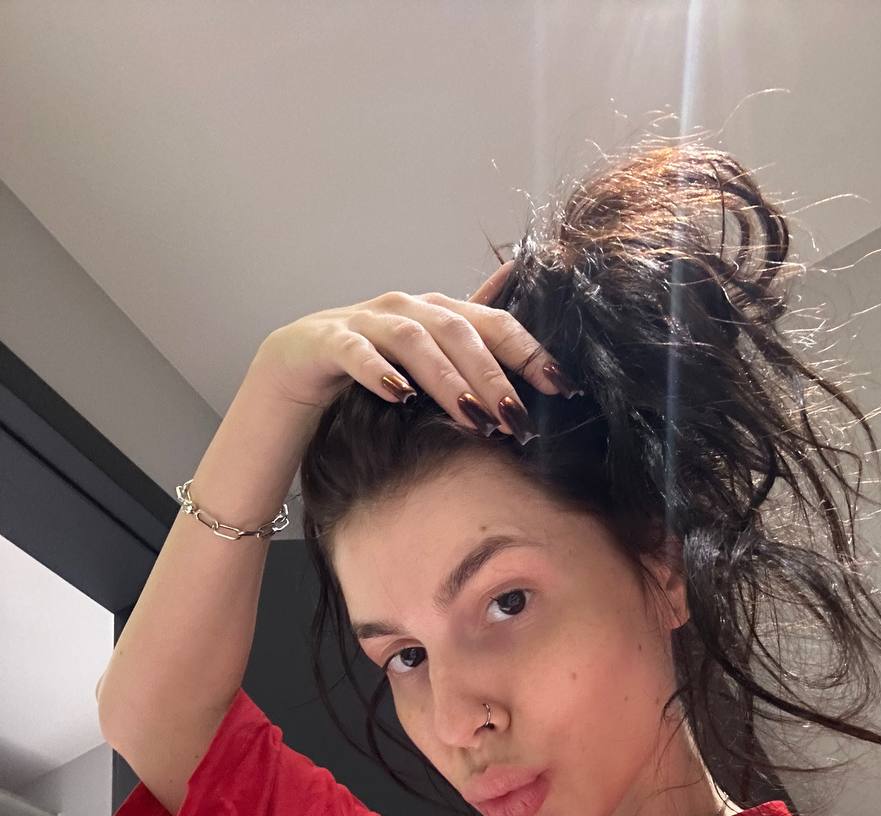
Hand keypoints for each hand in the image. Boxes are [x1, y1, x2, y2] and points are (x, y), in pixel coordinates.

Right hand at [242, 260, 564, 433]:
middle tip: (516, 418)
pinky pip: (355, 351)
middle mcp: (406, 308)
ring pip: (414, 339)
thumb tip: (535, 352)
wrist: (293, 371)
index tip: (562, 388)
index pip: (494, 325)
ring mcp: (364, 320)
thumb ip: (475, 354)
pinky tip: (400, 396)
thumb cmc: (371, 371)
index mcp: (438, 313)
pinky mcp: (325, 340)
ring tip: (471, 416)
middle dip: (492, 376)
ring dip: (447, 378)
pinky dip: (379, 370)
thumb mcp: (430, 367)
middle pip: (459, 333)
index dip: (530, 353)